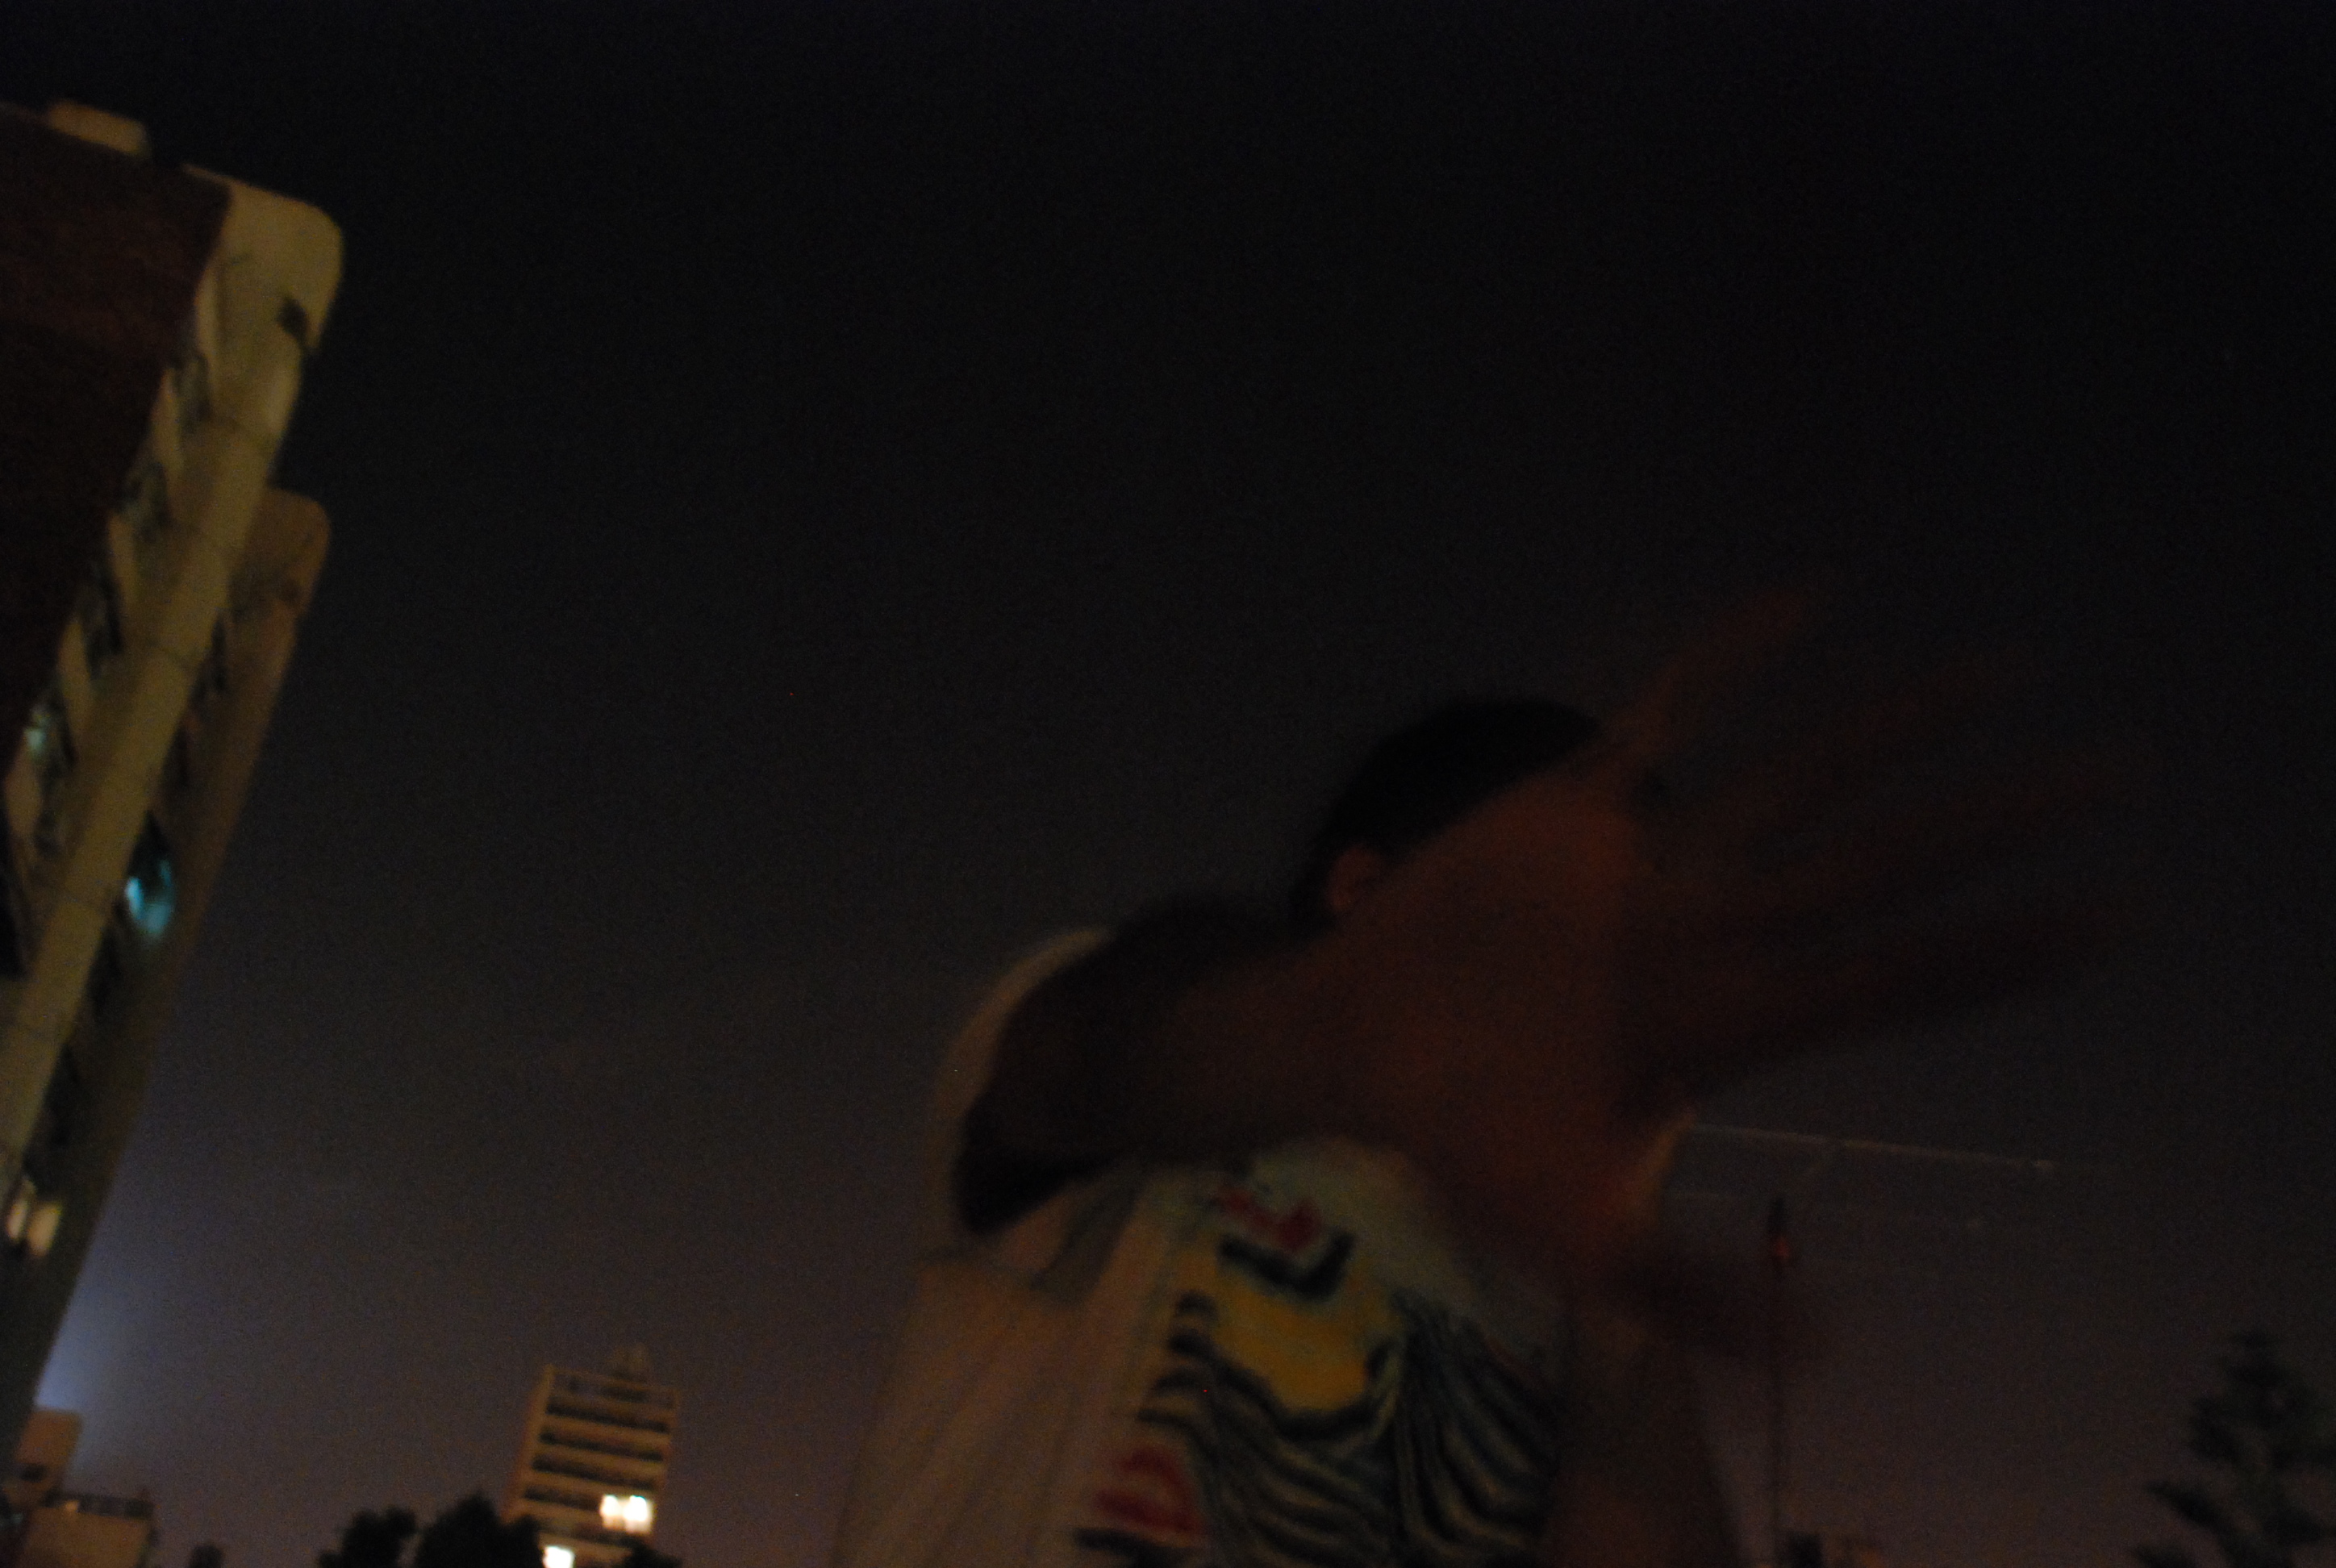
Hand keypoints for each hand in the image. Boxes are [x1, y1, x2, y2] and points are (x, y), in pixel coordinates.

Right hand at [1299, 593, 2120, 1309]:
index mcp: (1730, 1024)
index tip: (2112, 916)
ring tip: (2004, 673)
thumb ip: (1687, 1290)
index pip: (1895, 977)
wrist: (1353, 1046)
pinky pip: (1667, 717)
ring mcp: (1657, 864)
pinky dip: (1725, 661)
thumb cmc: (1463, 1140)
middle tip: (2118, 776)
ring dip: (1897, 727)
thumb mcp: (1572, 1239)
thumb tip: (1828, 1347)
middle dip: (1995, 825)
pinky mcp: (1579, 803)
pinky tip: (1804, 597)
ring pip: (1804, 780)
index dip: (2000, 951)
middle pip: (1886, 866)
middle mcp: (1719, 933)